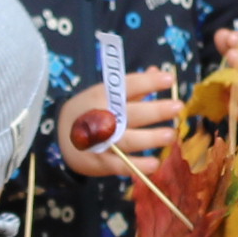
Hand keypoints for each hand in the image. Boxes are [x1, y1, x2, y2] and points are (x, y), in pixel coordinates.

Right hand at [55, 66, 178, 176]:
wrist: (60, 137)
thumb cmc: (90, 111)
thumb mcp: (104, 94)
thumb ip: (133, 86)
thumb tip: (156, 70)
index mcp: (102, 96)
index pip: (128, 86)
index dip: (149, 82)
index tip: (170, 79)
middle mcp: (102, 117)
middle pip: (131, 113)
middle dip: (155, 110)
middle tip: (178, 107)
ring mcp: (101, 141)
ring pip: (128, 140)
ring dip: (151, 138)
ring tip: (171, 135)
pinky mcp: (101, 162)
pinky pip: (120, 165)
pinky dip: (137, 166)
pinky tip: (155, 164)